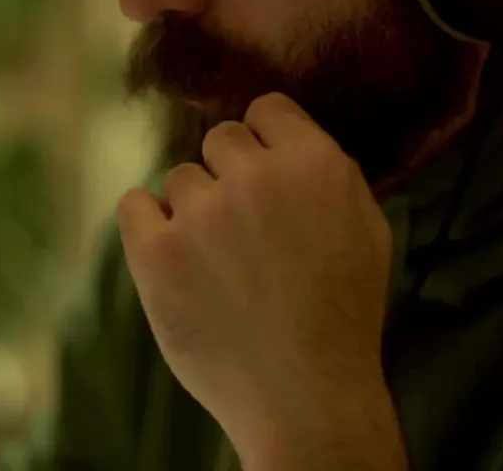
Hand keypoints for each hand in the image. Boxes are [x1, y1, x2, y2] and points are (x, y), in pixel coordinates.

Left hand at [118, 93, 405, 469]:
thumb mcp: (369, 231)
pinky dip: (149, 227)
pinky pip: (133, 205)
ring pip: (179, 179)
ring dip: (194, 209)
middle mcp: (255, 177)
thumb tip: (295, 145)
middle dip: (231, 175)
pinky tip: (175, 258)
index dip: (266, 141)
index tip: (266, 175)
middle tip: (245, 229)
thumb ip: (334, 176)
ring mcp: (201, 213)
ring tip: (218, 262)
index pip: (266, 109)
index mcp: (314, 164)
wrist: (305, 394)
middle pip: (220, 139)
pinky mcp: (156, 253)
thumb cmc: (345, 316)